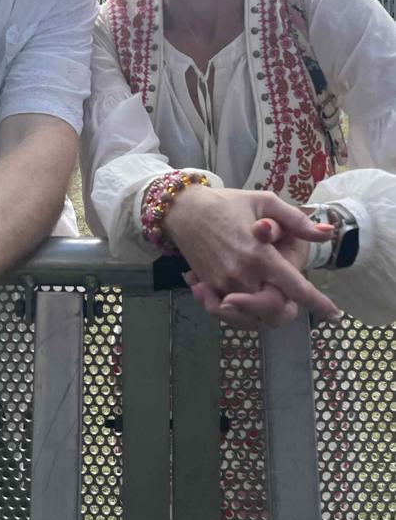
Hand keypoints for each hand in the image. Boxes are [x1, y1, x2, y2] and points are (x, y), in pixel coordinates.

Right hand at [165, 187, 337, 323]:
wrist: (184, 210)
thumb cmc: (227, 203)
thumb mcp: (264, 202)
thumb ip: (296, 221)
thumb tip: (327, 232)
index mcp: (260, 255)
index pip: (296, 288)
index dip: (318, 303)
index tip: (334, 315)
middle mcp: (242, 275)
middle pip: (275, 310)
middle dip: (288, 311)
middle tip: (294, 306)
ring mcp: (223, 285)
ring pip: (253, 317)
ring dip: (266, 316)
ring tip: (273, 307)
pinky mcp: (209, 288)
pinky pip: (229, 314)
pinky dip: (239, 315)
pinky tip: (243, 305)